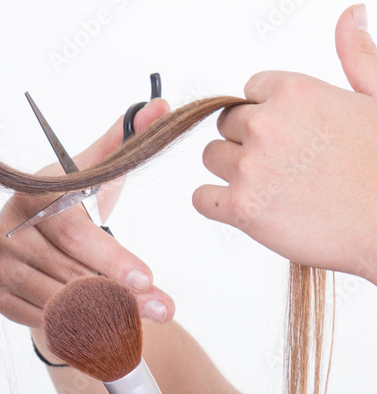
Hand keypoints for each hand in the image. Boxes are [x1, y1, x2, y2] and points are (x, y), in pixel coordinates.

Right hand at [0, 100, 174, 359]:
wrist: (35, 236)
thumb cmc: (71, 203)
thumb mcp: (97, 172)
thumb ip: (128, 142)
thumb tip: (161, 107)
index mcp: (32, 191)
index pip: (73, 230)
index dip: (111, 257)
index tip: (148, 279)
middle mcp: (5, 226)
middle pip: (67, 269)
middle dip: (120, 294)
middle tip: (162, 308)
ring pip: (55, 300)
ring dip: (101, 316)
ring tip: (139, 322)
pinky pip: (37, 318)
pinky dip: (72, 329)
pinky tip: (100, 331)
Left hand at [194, 5, 376, 283]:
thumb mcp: (376, 98)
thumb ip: (355, 56)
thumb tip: (349, 15)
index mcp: (295, 92)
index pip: (250, 91)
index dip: (267, 113)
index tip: (289, 132)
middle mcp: (266, 125)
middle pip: (227, 124)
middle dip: (248, 140)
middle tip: (283, 163)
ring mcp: (249, 167)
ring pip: (211, 157)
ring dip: (232, 170)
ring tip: (272, 185)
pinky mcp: (240, 208)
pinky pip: (201, 198)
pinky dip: (217, 203)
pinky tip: (250, 206)